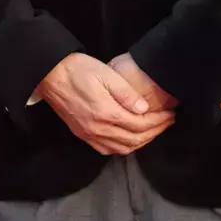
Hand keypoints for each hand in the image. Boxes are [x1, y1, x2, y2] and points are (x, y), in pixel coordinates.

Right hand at [39, 53, 175, 155]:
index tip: (170, 114)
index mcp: (105, 113)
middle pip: (134, 139)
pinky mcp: (82, 134)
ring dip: (142, 141)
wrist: (50, 75)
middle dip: (155, 132)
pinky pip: (107, 149)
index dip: (158, 121)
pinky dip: (124, 147)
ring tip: (155, 129)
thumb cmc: (79, 70)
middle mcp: (97, 129)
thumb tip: (144, 108)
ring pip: (122, 148)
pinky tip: (132, 138)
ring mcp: (88, 134)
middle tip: (168, 121)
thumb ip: (126, 93)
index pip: (140, 125)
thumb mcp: (106, 74)